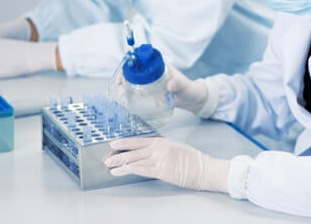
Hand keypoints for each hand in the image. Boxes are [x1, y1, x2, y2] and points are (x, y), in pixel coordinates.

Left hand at [104, 137, 229, 191]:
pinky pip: (140, 170)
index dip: (124, 142)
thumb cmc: (191, 159)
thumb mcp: (175, 146)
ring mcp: (159, 159)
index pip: (138, 140)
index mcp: (161, 140)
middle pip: (133, 151)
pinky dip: (128, 170)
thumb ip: (161, 146)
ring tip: (109, 166)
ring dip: (119, 164)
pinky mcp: (161, 170)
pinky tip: (119, 172)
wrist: (203, 168)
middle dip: (117, 154)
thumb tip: (147, 150)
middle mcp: (158, 148)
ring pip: (134, 160)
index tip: (113, 143)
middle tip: (106, 157)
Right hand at [114, 64, 209, 113]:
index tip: (126, 62)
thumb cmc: (188, 89)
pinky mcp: (150, 89)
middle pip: (135, 67)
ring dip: (125, 83)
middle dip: (125, 73)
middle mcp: (153, 70)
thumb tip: (169, 86)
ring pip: (134, 78)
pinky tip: (126, 97)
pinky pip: (137, 87)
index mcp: (160, 64)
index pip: (144, 56)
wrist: (192, 99)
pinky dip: (130, 90)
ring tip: (122, 93)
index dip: (133, 57)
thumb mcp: (183, 86)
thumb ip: (177, 85)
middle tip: (119, 84)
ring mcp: (151, 80)